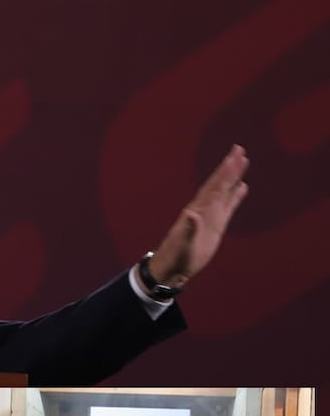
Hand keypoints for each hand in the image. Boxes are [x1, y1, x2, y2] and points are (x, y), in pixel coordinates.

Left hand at [140, 145, 249, 293]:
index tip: (234, 157)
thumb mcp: (183, 244)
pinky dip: (236, 195)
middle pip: (219, 184)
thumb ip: (188, 229)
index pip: (215, 187)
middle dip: (229, 167)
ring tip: (243, 160)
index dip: (225, 173)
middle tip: (239, 149)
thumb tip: (191, 214)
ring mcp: (211, 216)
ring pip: (225, 191)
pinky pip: (228, 205)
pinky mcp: (216, 225)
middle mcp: (205, 209)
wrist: (173, 267)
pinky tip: (243, 186)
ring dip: (234, 176)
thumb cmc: (177, 257)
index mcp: (198, 211)